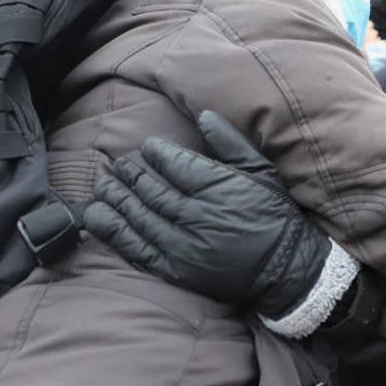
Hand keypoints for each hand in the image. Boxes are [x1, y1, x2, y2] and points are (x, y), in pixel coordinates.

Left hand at [84, 112, 333, 318]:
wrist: (287, 269)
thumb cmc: (275, 215)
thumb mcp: (261, 172)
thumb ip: (230, 142)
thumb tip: (202, 115)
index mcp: (217, 188)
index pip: (175, 165)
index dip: (156, 154)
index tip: (147, 148)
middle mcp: (196, 216)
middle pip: (151, 190)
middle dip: (130, 175)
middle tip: (117, 165)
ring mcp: (184, 246)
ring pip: (139, 217)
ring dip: (116, 199)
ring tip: (104, 186)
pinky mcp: (176, 271)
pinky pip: (137, 249)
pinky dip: (114, 232)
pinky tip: (97, 218)